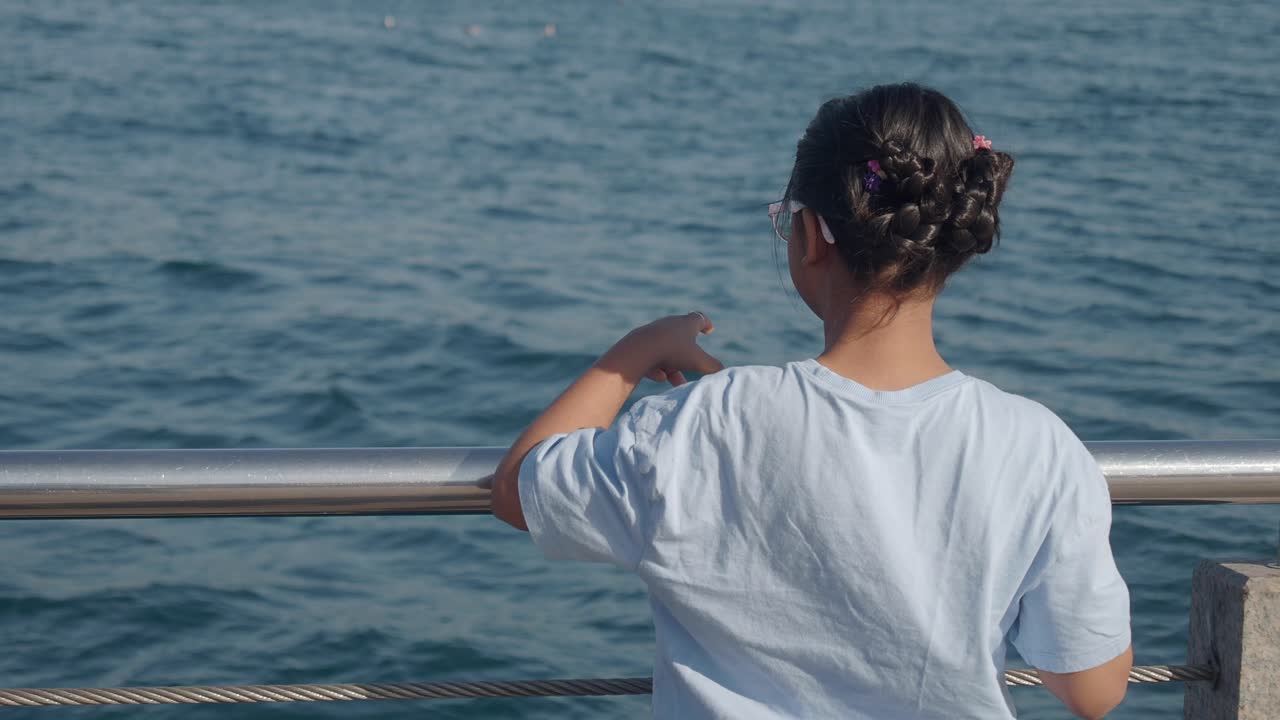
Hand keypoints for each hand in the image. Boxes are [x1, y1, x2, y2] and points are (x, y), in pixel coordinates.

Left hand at [602, 312, 724, 385]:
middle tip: (695, 365)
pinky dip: (658, 367)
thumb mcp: (698, 361)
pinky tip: (660, 378)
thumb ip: (713, 367)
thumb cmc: (672, 352)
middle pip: (682, 337)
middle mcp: (669, 325)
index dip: (705, 324)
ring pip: (667, 350)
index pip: (699, 319)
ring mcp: (653, 333)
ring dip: (673, 366)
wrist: (638, 350)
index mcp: (686, 324)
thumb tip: (725, 373)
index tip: (709, 329)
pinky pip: (652, 356)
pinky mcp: (640, 344)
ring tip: (676, 382)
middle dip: (689, 354)